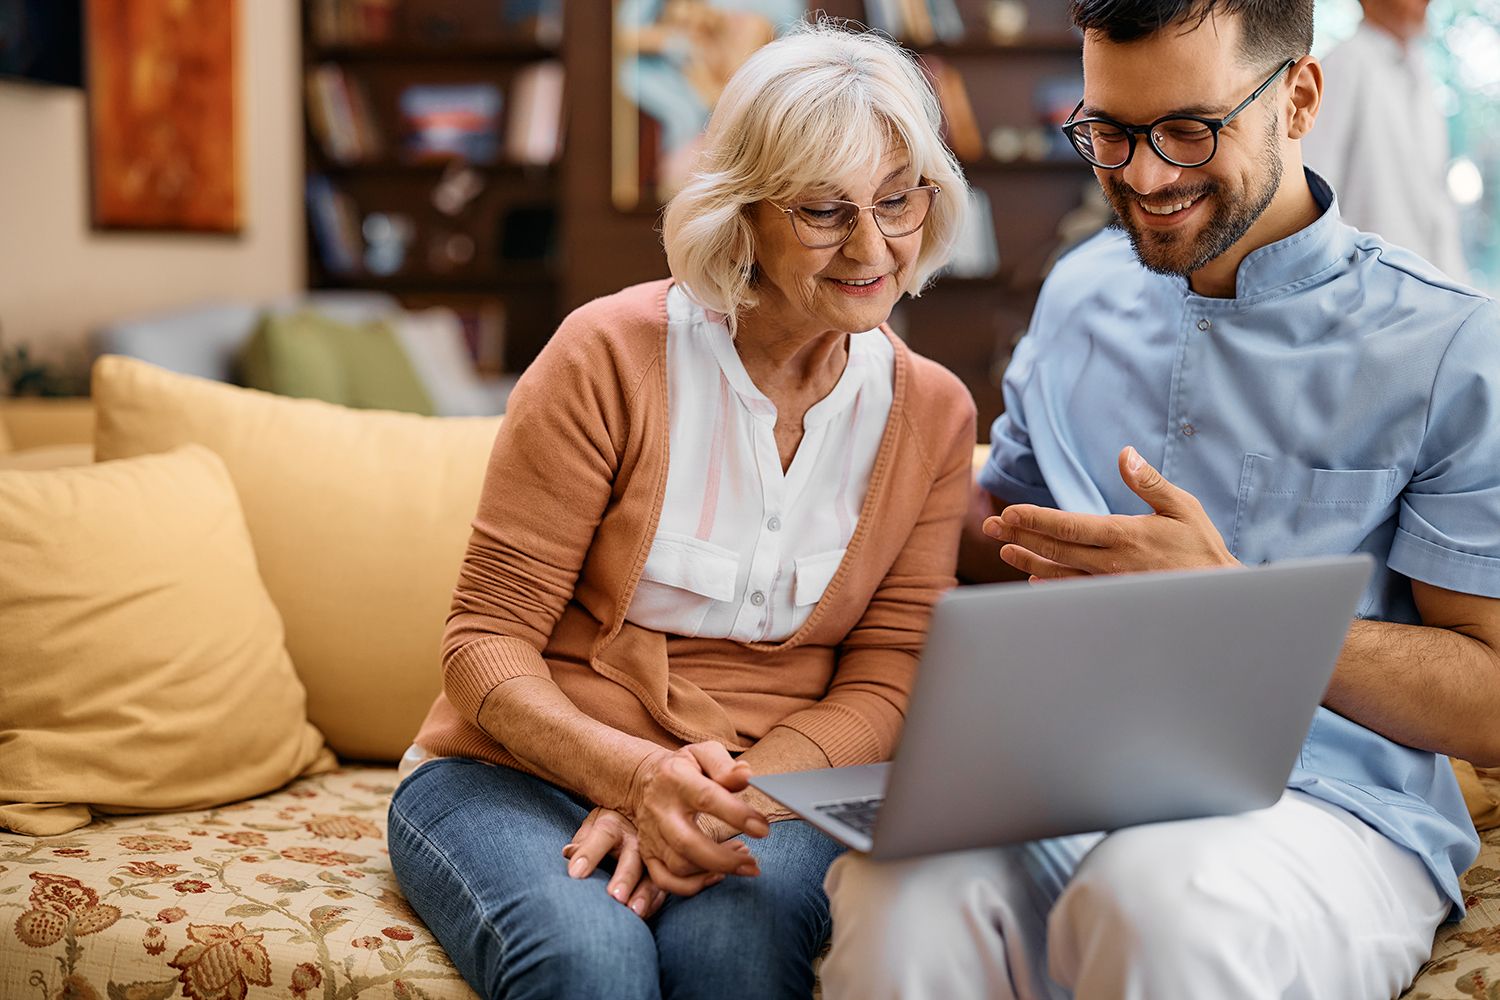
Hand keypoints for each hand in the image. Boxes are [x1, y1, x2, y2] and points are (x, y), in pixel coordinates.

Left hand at [562, 807, 671, 918]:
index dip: (590, 853)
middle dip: (625, 877)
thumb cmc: (605, 829)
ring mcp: (651, 854)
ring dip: (644, 893)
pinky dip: (654, 901)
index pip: (602, 836)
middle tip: (616, 896)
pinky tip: (644, 914)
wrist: (634, 818)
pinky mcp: (661, 870)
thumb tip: (568, 852)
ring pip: (652, 873)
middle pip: (633, 856)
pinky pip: (662, 886)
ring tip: (634, 911)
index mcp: (613, 824)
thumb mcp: (591, 828)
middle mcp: (635, 838)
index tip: (575, 873)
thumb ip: (581, 842)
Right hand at [625, 742, 768, 895]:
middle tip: (753, 863)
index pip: (706, 798)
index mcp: (676, 779)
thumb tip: (748, 776)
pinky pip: (666, 881)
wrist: (645, 779)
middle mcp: (660, 809)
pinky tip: (717, 876)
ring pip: (679, 865)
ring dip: (714, 870)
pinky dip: (692, 886)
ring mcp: (652, 835)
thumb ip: (725, 766)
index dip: (736, 814)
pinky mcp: (648, 853)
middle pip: (687, 843)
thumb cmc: (685, 767)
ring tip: (743, 861)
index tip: (763, 828)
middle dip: (724, 858)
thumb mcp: (703, 754)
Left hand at [983, 447, 1238, 580]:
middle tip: (988, 527)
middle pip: (1054, 549)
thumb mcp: (1183, 508)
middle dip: (1018, 536)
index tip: (1007, 513)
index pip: (1068, 527)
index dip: (1034, 520)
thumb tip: (1125, 454)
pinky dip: (1051, 583)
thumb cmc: (1203, 549)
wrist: (1219, 597)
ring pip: (1059, 572)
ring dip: (1028, 560)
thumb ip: (1149, 482)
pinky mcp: (1113, 598)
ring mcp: (1109, 584)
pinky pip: (1075, 591)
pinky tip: (1034, 578)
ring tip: (1004, 549)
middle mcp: (1111, 563)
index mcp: (1124, 536)